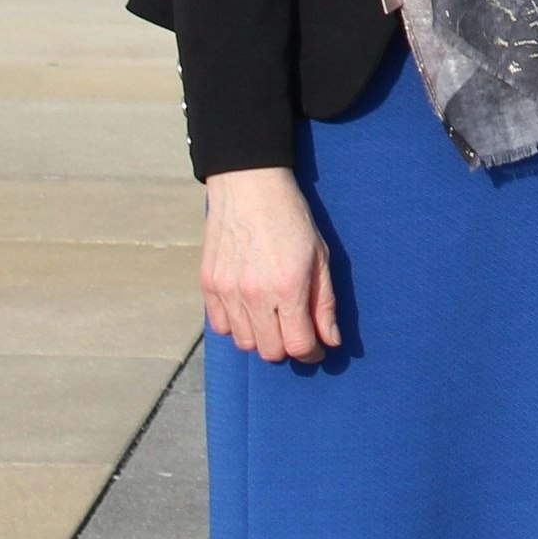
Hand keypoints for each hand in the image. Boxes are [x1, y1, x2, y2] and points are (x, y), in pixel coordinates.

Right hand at [198, 166, 336, 365]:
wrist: (249, 186)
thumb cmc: (291, 218)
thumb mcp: (319, 256)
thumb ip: (324, 302)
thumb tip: (330, 340)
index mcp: (288, 287)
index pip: (298, 345)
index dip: (311, 353)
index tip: (316, 348)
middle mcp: (254, 294)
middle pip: (269, 351)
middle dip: (287, 347)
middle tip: (295, 330)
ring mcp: (227, 291)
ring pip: (243, 342)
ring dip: (261, 338)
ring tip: (272, 318)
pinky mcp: (208, 284)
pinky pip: (220, 326)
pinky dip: (236, 325)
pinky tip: (248, 308)